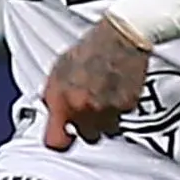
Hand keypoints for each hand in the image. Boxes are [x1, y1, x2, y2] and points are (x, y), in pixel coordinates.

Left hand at [40, 20, 151, 148]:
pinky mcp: (128, 105)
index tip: (63, 135)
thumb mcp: (58, 71)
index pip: (56, 142)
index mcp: (63, 101)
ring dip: (105, 120)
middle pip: (86, 138)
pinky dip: (119, 108)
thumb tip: (51, 112)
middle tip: (88, 110)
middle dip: (87, 127)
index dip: (60, 140)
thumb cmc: (88, 50)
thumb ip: (52, 97)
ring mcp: (108, 110)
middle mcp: (84, 109)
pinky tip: (115, 91)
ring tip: (103, 99)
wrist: (119, 37)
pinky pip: (122, 117)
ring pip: (107, 131)